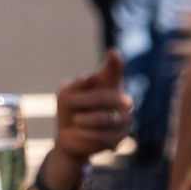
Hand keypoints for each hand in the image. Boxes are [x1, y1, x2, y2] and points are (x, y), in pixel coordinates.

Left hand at [53, 48, 130, 165]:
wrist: (69, 135)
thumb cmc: (70, 109)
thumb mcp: (65, 93)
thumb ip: (76, 84)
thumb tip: (91, 77)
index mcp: (109, 83)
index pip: (114, 70)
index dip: (115, 62)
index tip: (112, 52)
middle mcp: (121, 99)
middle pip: (103, 97)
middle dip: (81, 101)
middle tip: (69, 103)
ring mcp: (124, 118)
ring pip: (102, 118)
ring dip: (81, 119)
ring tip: (76, 119)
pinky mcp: (120, 137)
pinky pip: (102, 135)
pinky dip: (84, 133)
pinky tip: (79, 131)